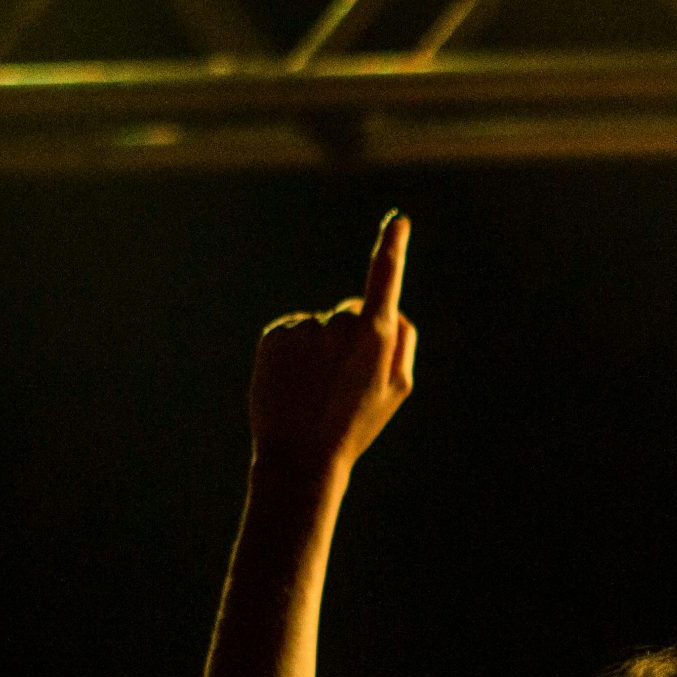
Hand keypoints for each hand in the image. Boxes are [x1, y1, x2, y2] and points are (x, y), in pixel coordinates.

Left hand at [249, 213, 416, 477]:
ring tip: (317, 389)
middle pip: (355, 312)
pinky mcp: (275, 333)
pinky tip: (296, 382)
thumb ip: (401, 341)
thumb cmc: (355, 423)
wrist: (299, 455)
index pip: (385, 278)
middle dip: (355, 336)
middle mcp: (339, 323)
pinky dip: (296, 352)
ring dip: (322, 348)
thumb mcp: (397, 389)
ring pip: (323, 325)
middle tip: (347, 383)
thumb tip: (390, 308)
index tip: (397, 220)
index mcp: (375, 336)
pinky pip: (295, 331)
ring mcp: (304, 327)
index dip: (392, 247)